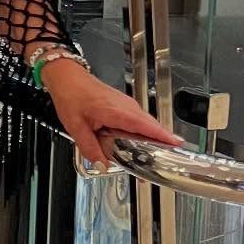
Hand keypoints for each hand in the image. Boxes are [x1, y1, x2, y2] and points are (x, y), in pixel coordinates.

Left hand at [41, 60, 182, 169]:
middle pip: (152, 126)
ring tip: (154, 158)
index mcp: (117, 111)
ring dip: (153, 139)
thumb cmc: (71, 95)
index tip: (177, 146)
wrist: (67, 78)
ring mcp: (127, 105)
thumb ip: (90, 149)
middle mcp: (126, 107)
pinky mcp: (125, 106)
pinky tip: (139, 145)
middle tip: (164, 163)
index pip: (147, 125)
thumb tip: (101, 165)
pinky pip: (139, 121)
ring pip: (146, 124)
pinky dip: (144, 132)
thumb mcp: (76, 127)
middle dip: (161, 144)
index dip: (163, 136)